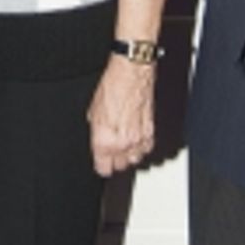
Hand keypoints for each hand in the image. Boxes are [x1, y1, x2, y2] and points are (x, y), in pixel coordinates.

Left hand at [87, 53, 156, 176]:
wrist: (131, 74)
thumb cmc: (111, 88)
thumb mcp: (93, 112)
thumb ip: (96, 133)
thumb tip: (99, 141)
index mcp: (104, 141)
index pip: (104, 169)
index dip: (101, 165)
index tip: (101, 162)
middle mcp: (122, 143)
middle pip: (120, 167)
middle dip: (115, 159)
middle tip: (111, 150)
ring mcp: (138, 139)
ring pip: (135, 159)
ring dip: (129, 154)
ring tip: (124, 144)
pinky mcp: (151, 132)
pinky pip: (146, 148)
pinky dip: (141, 146)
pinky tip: (135, 138)